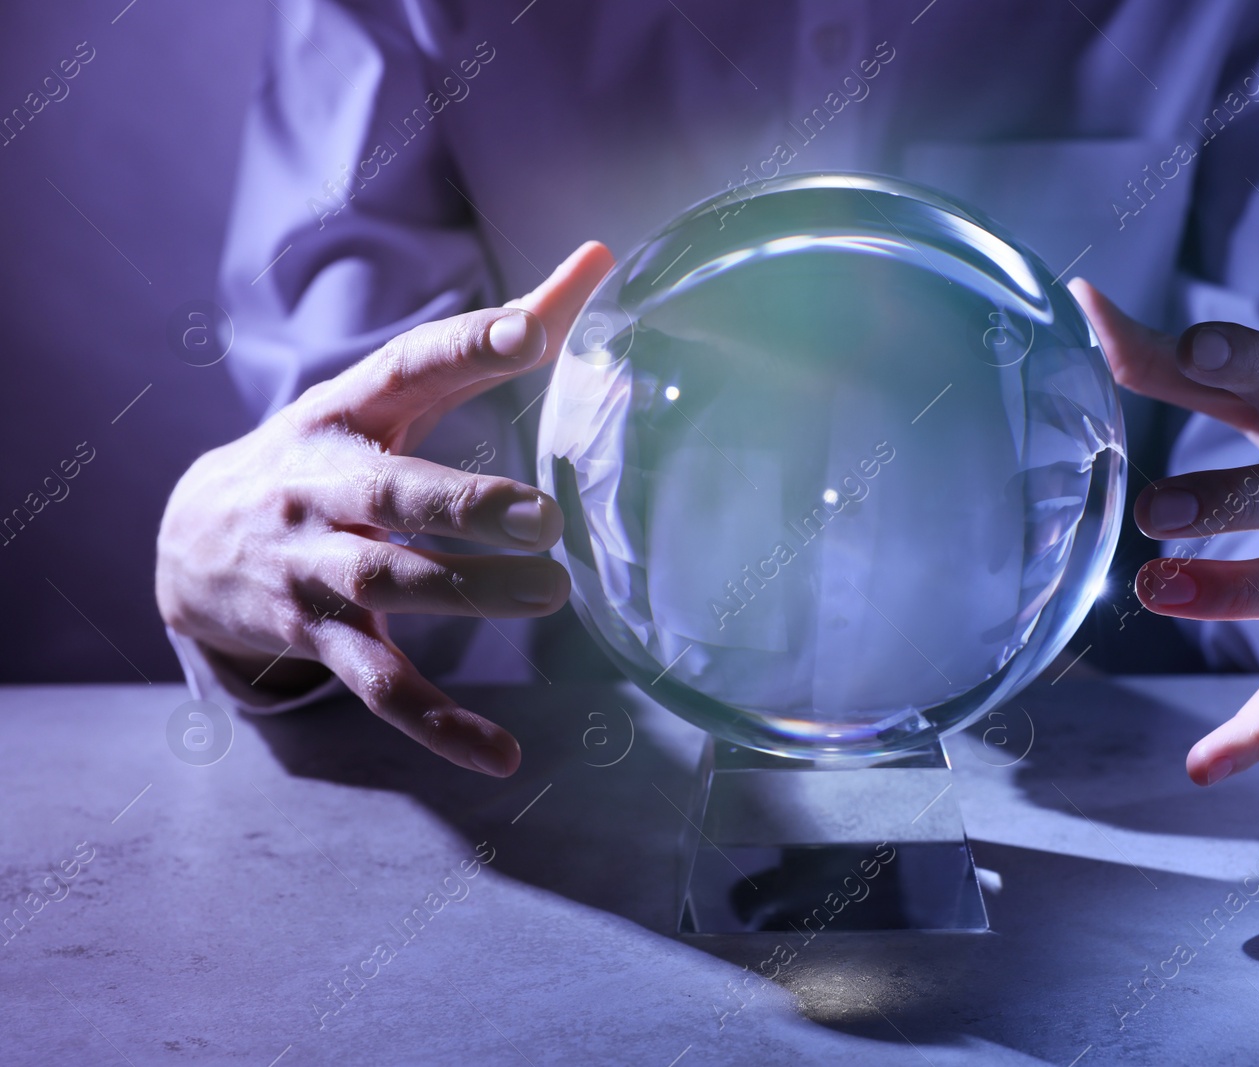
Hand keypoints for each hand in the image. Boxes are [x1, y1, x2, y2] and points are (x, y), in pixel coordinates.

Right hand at [157, 242, 614, 775]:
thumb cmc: (323, 453)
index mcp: (348, 411)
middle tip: (542, 517)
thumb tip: (599, 254)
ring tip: (551, 593)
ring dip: (471, 596)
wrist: (190, 540)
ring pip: (395, 587)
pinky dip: (441, 725)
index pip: (410, 367)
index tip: (535, 328)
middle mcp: (323, 487)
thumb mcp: (386, 392)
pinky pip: (384, 687)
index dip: (470, 346)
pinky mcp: (320, 638)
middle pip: (397, 494)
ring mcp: (316, 569)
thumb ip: (495, 336)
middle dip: (465, 504)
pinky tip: (503, 755)